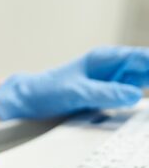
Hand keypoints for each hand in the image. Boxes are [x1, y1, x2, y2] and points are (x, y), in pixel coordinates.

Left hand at [0, 46, 148, 119]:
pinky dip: (136, 100)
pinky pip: (128, 96)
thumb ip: (105, 93)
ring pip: (139, 82)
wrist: (29, 101)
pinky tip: (141, 109)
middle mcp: (111, 67)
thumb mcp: (77, 92)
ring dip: (146, 88)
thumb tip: (133, 95)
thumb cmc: (48, 90)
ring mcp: (110, 81)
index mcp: (105, 58)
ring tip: (146, 110)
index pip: (142, 57)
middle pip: (144, 69)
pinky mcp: (106, 95)